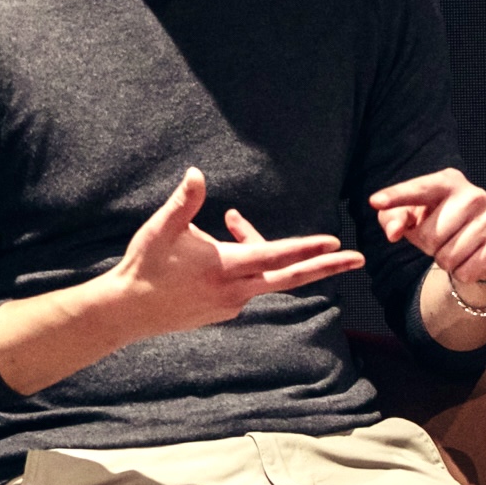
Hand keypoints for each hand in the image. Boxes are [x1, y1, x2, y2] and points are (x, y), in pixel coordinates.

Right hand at [105, 168, 364, 340]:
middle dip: (327, 267)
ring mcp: (231, 304)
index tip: (334, 243)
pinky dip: (245, 263)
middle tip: (360, 259)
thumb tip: (197, 172)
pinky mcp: (224, 311)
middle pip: (291, 277)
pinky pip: (247, 284)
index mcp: (225, 267)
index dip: (306, 248)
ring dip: (262, 248)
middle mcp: (235, 291)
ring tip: (233, 221)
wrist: (126, 312)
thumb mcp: (161, 229)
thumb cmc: (144, 265)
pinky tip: (221, 246)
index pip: (276, 256)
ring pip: (263, 274)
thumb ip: (184, 202)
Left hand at [369, 168, 485, 287]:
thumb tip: (393, 232)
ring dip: (446, 261)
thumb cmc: (441, 225)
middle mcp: (474, 195)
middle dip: (429, 246)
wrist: (485, 243)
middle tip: (441, 239)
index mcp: (448, 182)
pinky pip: (465, 270)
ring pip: (448, 257)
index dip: (397, 196)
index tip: (375, 202)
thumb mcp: (414, 219)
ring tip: (456, 248)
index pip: (419, 189)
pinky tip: (471, 259)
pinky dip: (462, 273)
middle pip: (431, 236)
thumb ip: (394, 220)